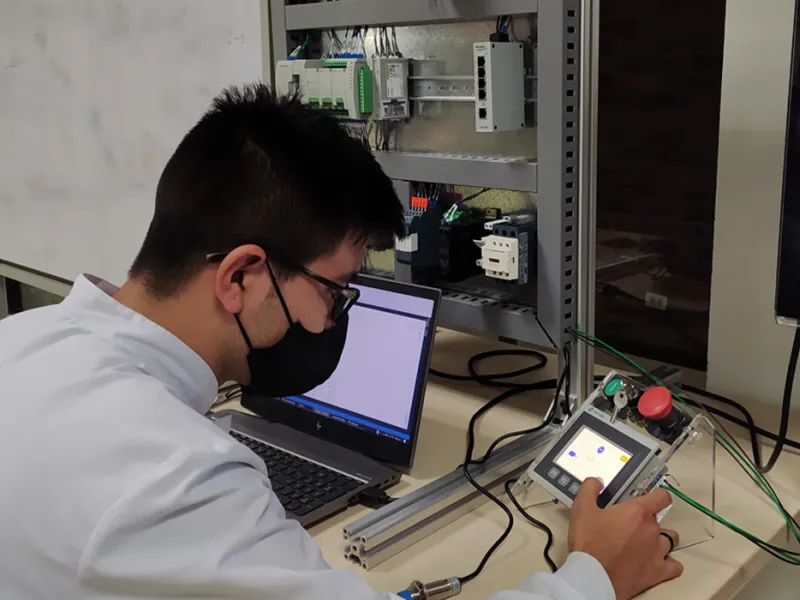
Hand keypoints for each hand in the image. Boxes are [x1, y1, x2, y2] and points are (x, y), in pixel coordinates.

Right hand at [568, 478, 682, 599]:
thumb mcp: (582, 509)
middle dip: (647, 520)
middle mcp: (651, 530)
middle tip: (630, 525)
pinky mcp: (657, 572)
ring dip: (659, 539)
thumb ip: (590, 489)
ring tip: (644, 542)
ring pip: (669, 540)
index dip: (657, 495)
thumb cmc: (590, 545)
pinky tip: (659, 561)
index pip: (661, 496)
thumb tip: (596, 482)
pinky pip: (674, 566)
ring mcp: (657, 551)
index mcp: (637, 512)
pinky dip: (669, 563)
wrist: (593, 576)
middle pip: (659, 519)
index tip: (652, 497)